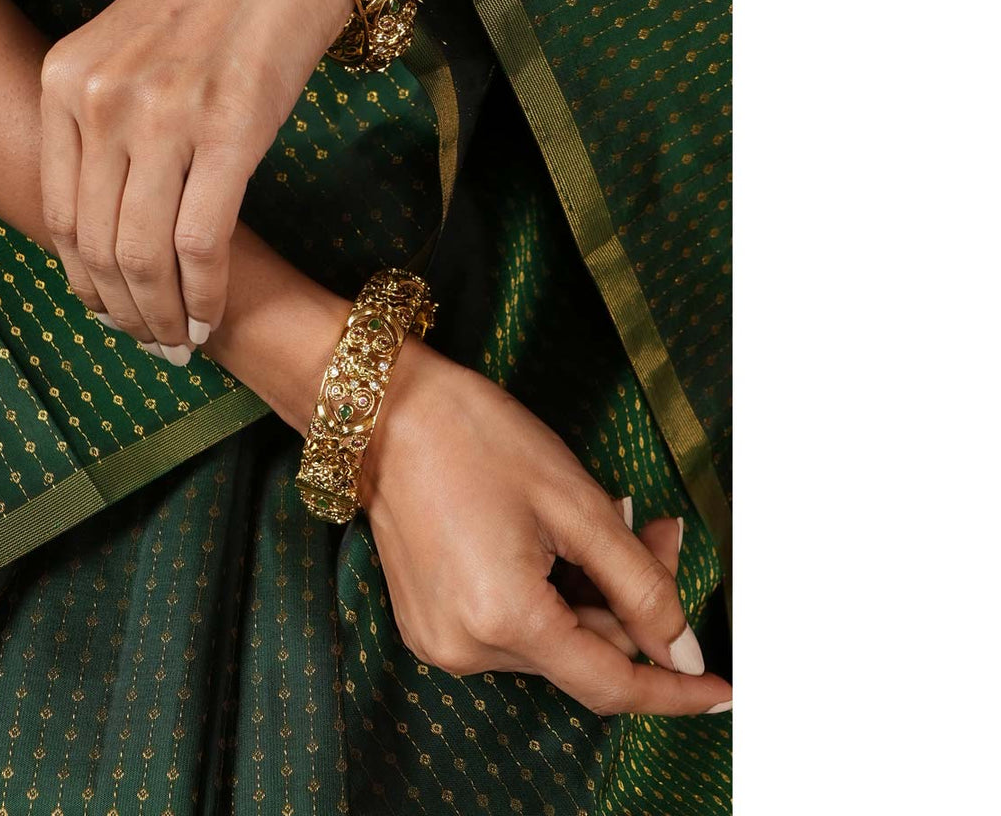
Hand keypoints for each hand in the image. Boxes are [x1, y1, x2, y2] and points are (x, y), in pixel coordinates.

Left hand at [38, 0, 352, 364]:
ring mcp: (162, 115)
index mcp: (64, 80)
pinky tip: (212, 312)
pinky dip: (205, 290)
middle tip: (151, 342)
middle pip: (97, 245)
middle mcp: (99, 99)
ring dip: (160, 313)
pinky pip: (203, 240)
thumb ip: (112, 127)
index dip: (84, 282)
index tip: (113, 313)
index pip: (58, 214)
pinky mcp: (230, 130)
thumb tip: (123, 222)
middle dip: (123, 311)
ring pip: (144, 253)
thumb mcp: (135, 53)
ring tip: (180, 339)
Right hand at [361, 343, 732, 716]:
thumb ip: (638, 584)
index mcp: (504, 619)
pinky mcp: (428, 621)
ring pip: (548, 643)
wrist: (385, 414)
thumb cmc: (477, 440)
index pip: (610, 685)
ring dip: (590, 597)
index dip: (672, 690)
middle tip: (660, 534)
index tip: (718, 688)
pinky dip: (548, 598)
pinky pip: (510, 630)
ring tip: (610, 527)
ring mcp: (440, 639)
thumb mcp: (576, 504)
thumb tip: (679, 648)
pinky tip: (560, 546)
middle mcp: (465, 649)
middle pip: (581, 656)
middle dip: (632, 606)